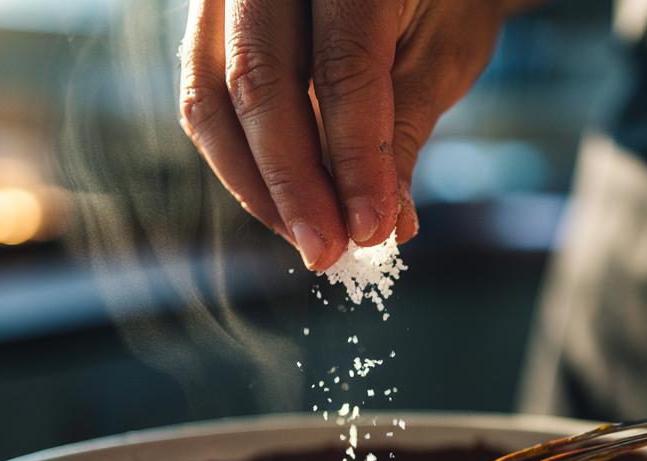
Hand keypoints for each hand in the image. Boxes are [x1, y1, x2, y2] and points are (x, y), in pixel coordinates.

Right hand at [178, 0, 514, 270]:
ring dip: (254, 183)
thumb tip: (390, 226)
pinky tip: (284, 206)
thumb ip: (403, 130)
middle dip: (291, 182)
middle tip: (326, 252)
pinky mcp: (207, 23)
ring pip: (210, 95)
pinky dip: (239, 160)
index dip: (354, 158)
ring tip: (308, 239)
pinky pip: (202, 96)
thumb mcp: (443, 53)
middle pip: (258, 80)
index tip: (370, 230)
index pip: (341, 67)